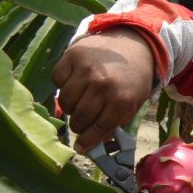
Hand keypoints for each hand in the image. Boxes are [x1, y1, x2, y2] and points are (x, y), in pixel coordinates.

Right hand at [52, 27, 155, 152]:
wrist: (133, 44)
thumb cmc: (134, 77)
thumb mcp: (135, 101)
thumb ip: (118, 120)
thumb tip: (97, 142)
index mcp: (122, 99)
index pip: (99, 128)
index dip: (88, 140)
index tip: (80, 148)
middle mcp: (102, 86)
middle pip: (80, 117)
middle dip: (79, 126)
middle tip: (80, 125)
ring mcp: (85, 70)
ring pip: (66, 102)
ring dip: (70, 108)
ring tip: (79, 104)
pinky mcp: (72, 56)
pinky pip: (58, 80)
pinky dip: (63, 85)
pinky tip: (75, 84)